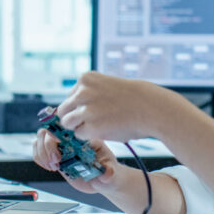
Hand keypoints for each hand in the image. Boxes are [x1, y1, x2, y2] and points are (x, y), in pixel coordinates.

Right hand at [32, 128, 120, 193]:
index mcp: (84, 136)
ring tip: (53, 165)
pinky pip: (38, 150)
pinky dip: (39, 158)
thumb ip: (109, 172)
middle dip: (47, 145)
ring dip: (41, 152)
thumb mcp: (111, 172)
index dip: (57, 131)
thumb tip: (107, 173)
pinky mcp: (55, 155)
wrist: (103, 180)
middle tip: (56, 161)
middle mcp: (70, 138)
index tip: (58, 146)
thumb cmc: (109, 172)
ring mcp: (61, 146)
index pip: (66, 124)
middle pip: (49, 130)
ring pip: (40, 138)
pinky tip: (49, 167)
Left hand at [57, 71, 175, 141]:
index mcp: (84, 78)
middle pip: (63, 110)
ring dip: (79, 127)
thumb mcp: (104, 86)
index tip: (95, 109)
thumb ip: (86, 94)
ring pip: (67, 124)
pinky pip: (79, 134)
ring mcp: (86, 109)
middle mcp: (82, 91)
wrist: (150, 107)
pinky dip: (89, 135)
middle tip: (92, 121)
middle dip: (74, 117)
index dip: (80, 107)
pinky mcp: (91, 127)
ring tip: (98, 125)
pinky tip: (104, 130)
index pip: (69, 97)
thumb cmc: (129, 98)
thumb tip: (63, 112)